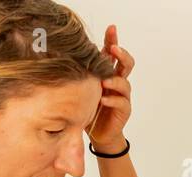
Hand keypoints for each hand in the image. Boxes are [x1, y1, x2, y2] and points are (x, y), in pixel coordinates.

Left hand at [87, 25, 134, 151]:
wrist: (99, 133)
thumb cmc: (89, 107)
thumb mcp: (83, 87)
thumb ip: (81, 73)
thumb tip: (65, 55)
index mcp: (108, 73)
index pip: (112, 54)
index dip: (113, 40)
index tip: (112, 29)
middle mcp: (117, 83)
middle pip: (126, 64)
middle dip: (122, 55)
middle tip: (113, 50)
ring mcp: (122, 96)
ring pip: (125, 83)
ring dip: (115, 81)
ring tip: (104, 82)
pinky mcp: (124, 110)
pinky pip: (122, 103)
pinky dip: (112, 100)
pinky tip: (103, 100)